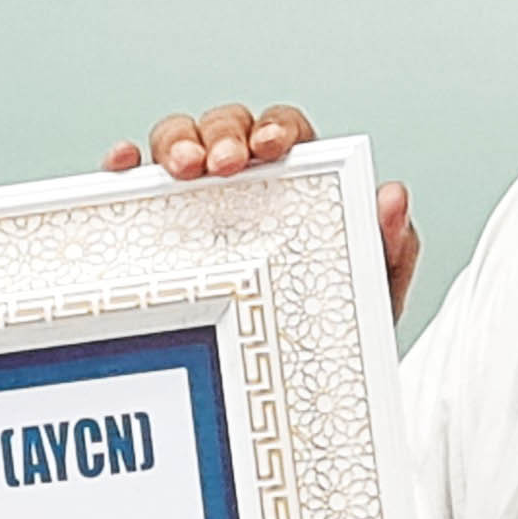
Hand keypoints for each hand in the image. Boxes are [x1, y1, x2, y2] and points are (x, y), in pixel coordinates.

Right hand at [101, 103, 420, 321]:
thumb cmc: (324, 331)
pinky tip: (124, 166)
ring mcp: (191, 198)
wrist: (282, 392)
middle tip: (221, 165)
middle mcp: (241, 180)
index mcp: (296, 181)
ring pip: (176, 141)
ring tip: (181, 170)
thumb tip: (392, 195)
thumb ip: (389, 248)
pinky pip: (130, 186)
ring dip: (175, 142)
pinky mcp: (150, 225)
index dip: (275, 127)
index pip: (283, 131)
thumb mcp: (365, 296)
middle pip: (225, 126)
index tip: (272, 145)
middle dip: (220, 134)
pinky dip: (124, 166)